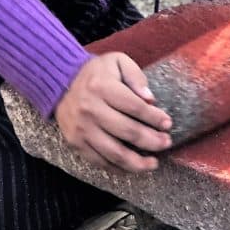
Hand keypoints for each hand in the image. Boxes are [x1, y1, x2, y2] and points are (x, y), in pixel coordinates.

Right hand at [53, 52, 172, 172]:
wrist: (61, 82)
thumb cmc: (96, 72)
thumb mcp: (117, 61)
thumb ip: (135, 76)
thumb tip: (150, 100)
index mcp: (102, 87)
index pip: (135, 107)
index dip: (154, 118)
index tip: (168, 124)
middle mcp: (90, 109)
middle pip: (128, 131)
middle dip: (152, 140)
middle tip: (166, 143)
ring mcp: (82, 129)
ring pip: (115, 153)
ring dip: (138, 162)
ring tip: (153, 163)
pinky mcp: (75, 142)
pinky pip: (100, 161)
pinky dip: (118, 168)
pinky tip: (133, 167)